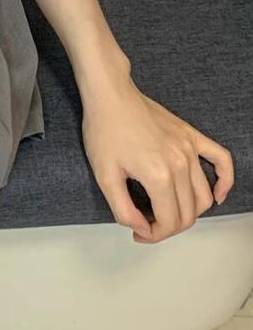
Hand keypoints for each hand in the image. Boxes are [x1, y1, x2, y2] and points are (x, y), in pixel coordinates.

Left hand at [81, 74, 234, 242]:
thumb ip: (123, 209)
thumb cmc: (104, 129)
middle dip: (170, 227)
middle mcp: (180, 165)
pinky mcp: (192, 136)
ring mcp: (189, 149)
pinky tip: (218, 195)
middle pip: (189, 214)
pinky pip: (222, 160)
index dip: (155, 235)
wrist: (110, 94)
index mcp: (158, 176)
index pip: (170, 222)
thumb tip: (142, 227)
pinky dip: (225, 181)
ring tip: (167, 212)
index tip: (140, 232)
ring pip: (204, 196)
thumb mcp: (103, 175)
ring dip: (190, 212)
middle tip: (148, 224)